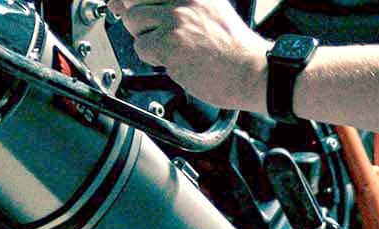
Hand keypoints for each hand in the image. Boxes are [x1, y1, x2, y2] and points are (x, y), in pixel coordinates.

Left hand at [110, 0, 270, 111]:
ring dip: (146, 37)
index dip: (135, 0)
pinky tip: (173, 59)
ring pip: (134, 21)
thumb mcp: (210, 9)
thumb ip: (176, 4)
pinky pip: (141, 46)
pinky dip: (152, 57)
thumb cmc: (234, 48)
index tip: (127, 5)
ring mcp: (175, 19)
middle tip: (152, 30)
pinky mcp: (169, 43)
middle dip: (138, 16)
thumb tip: (132, 3)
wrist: (251, 71)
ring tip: (169, 48)